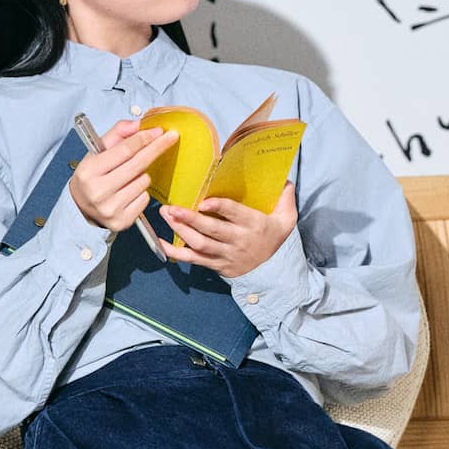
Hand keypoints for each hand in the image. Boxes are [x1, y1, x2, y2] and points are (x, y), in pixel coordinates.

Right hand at [68, 120, 177, 233]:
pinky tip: (129, 192)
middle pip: (138, 164)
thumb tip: (139, 124)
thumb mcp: (97, 152)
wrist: (82, 208)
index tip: (159, 131)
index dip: (144, 138)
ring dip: (142, 175)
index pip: (124, 150)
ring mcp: (110, 209)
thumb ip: (117, 134)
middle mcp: (98, 192)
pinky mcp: (122, 222)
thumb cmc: (92, 176)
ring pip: (144, 181)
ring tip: (128, 177)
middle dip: (156, 148)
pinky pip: (145, 199)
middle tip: (170, 137)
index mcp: (89, 172)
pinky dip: (141, 192)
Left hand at [160, 182, 296, 278]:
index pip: (235, 214)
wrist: (273, 270)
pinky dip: (175, 252)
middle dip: (190, 219)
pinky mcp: (216, 265)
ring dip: (181, 230)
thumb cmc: (274, 236)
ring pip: (200, 244)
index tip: (203, 201)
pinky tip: (161, 242)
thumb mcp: (287, 218)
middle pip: (212, 230)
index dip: (219, 208)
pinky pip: (193, 260)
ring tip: (166, 215)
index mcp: (254, 224)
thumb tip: (284, 178)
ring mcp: (226, 255)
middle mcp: (239, 241)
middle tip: (171, 207)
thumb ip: (285, 197)